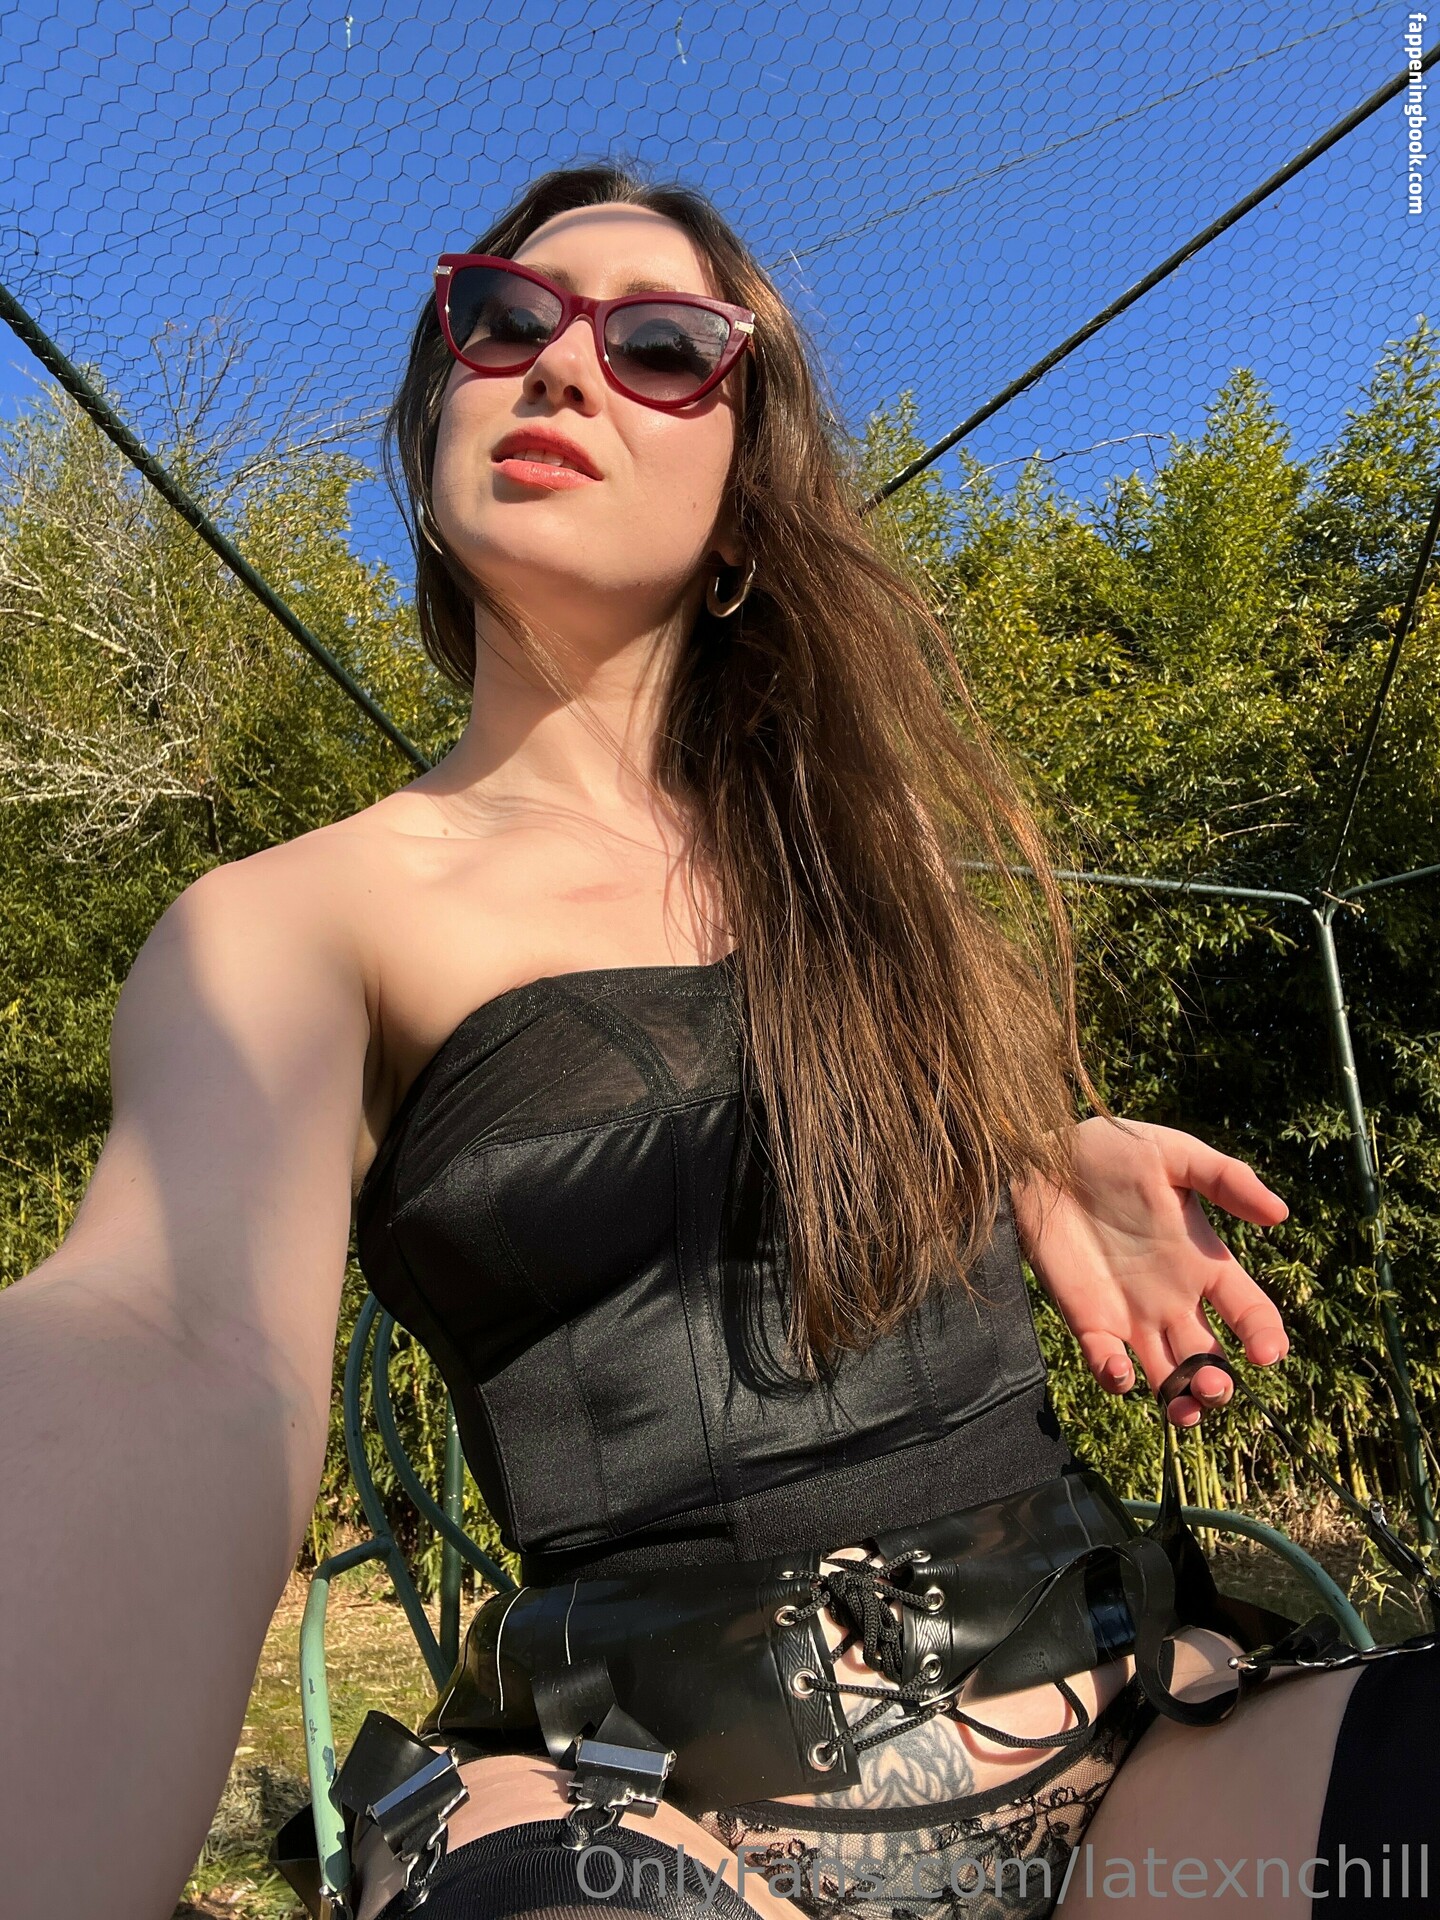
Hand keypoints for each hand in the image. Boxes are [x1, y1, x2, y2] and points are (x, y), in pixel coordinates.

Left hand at [1010, 1118, 1289, 1426]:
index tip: (1268, 1353)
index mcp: (1205, 1262)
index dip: (1265, 1336)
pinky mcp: (1088, 1319)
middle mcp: (1175, 1299)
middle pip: (1211, 1359)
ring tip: (1185, 1408)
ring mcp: (1132, 1314)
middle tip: (1215, 1386)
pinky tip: (1120, 1373)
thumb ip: (1226, 1179)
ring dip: (1181, 1400)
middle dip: (1218, 1384)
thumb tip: (1280, 1213)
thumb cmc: (1113, 1150)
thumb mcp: (1174, 1155)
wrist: (1044, 1156)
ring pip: (1168, 1376)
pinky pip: (1106, 1362)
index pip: (1249, 1312)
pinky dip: (1115, 1378)